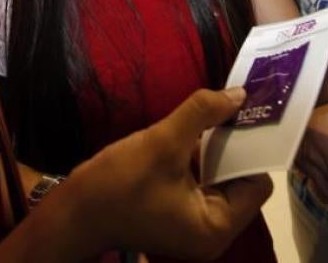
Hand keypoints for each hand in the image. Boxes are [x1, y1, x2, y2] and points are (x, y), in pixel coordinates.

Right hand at [66, 88, 272, 259]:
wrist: (70, 213)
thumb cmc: (117, 185)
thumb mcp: (162, 142)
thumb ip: (203, 113)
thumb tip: (240, 94)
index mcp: (216, 227)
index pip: (257, 183)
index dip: (251, 149)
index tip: (243, 116)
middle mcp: (213, 232)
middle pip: (241, 179)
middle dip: (233, 146)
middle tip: (230, 108)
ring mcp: (195, 225)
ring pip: (221, 177)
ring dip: (216, 148)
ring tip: (212, 115)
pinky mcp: (180, 214)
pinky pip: (202, 181)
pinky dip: (200, 157)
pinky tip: (191, 131)